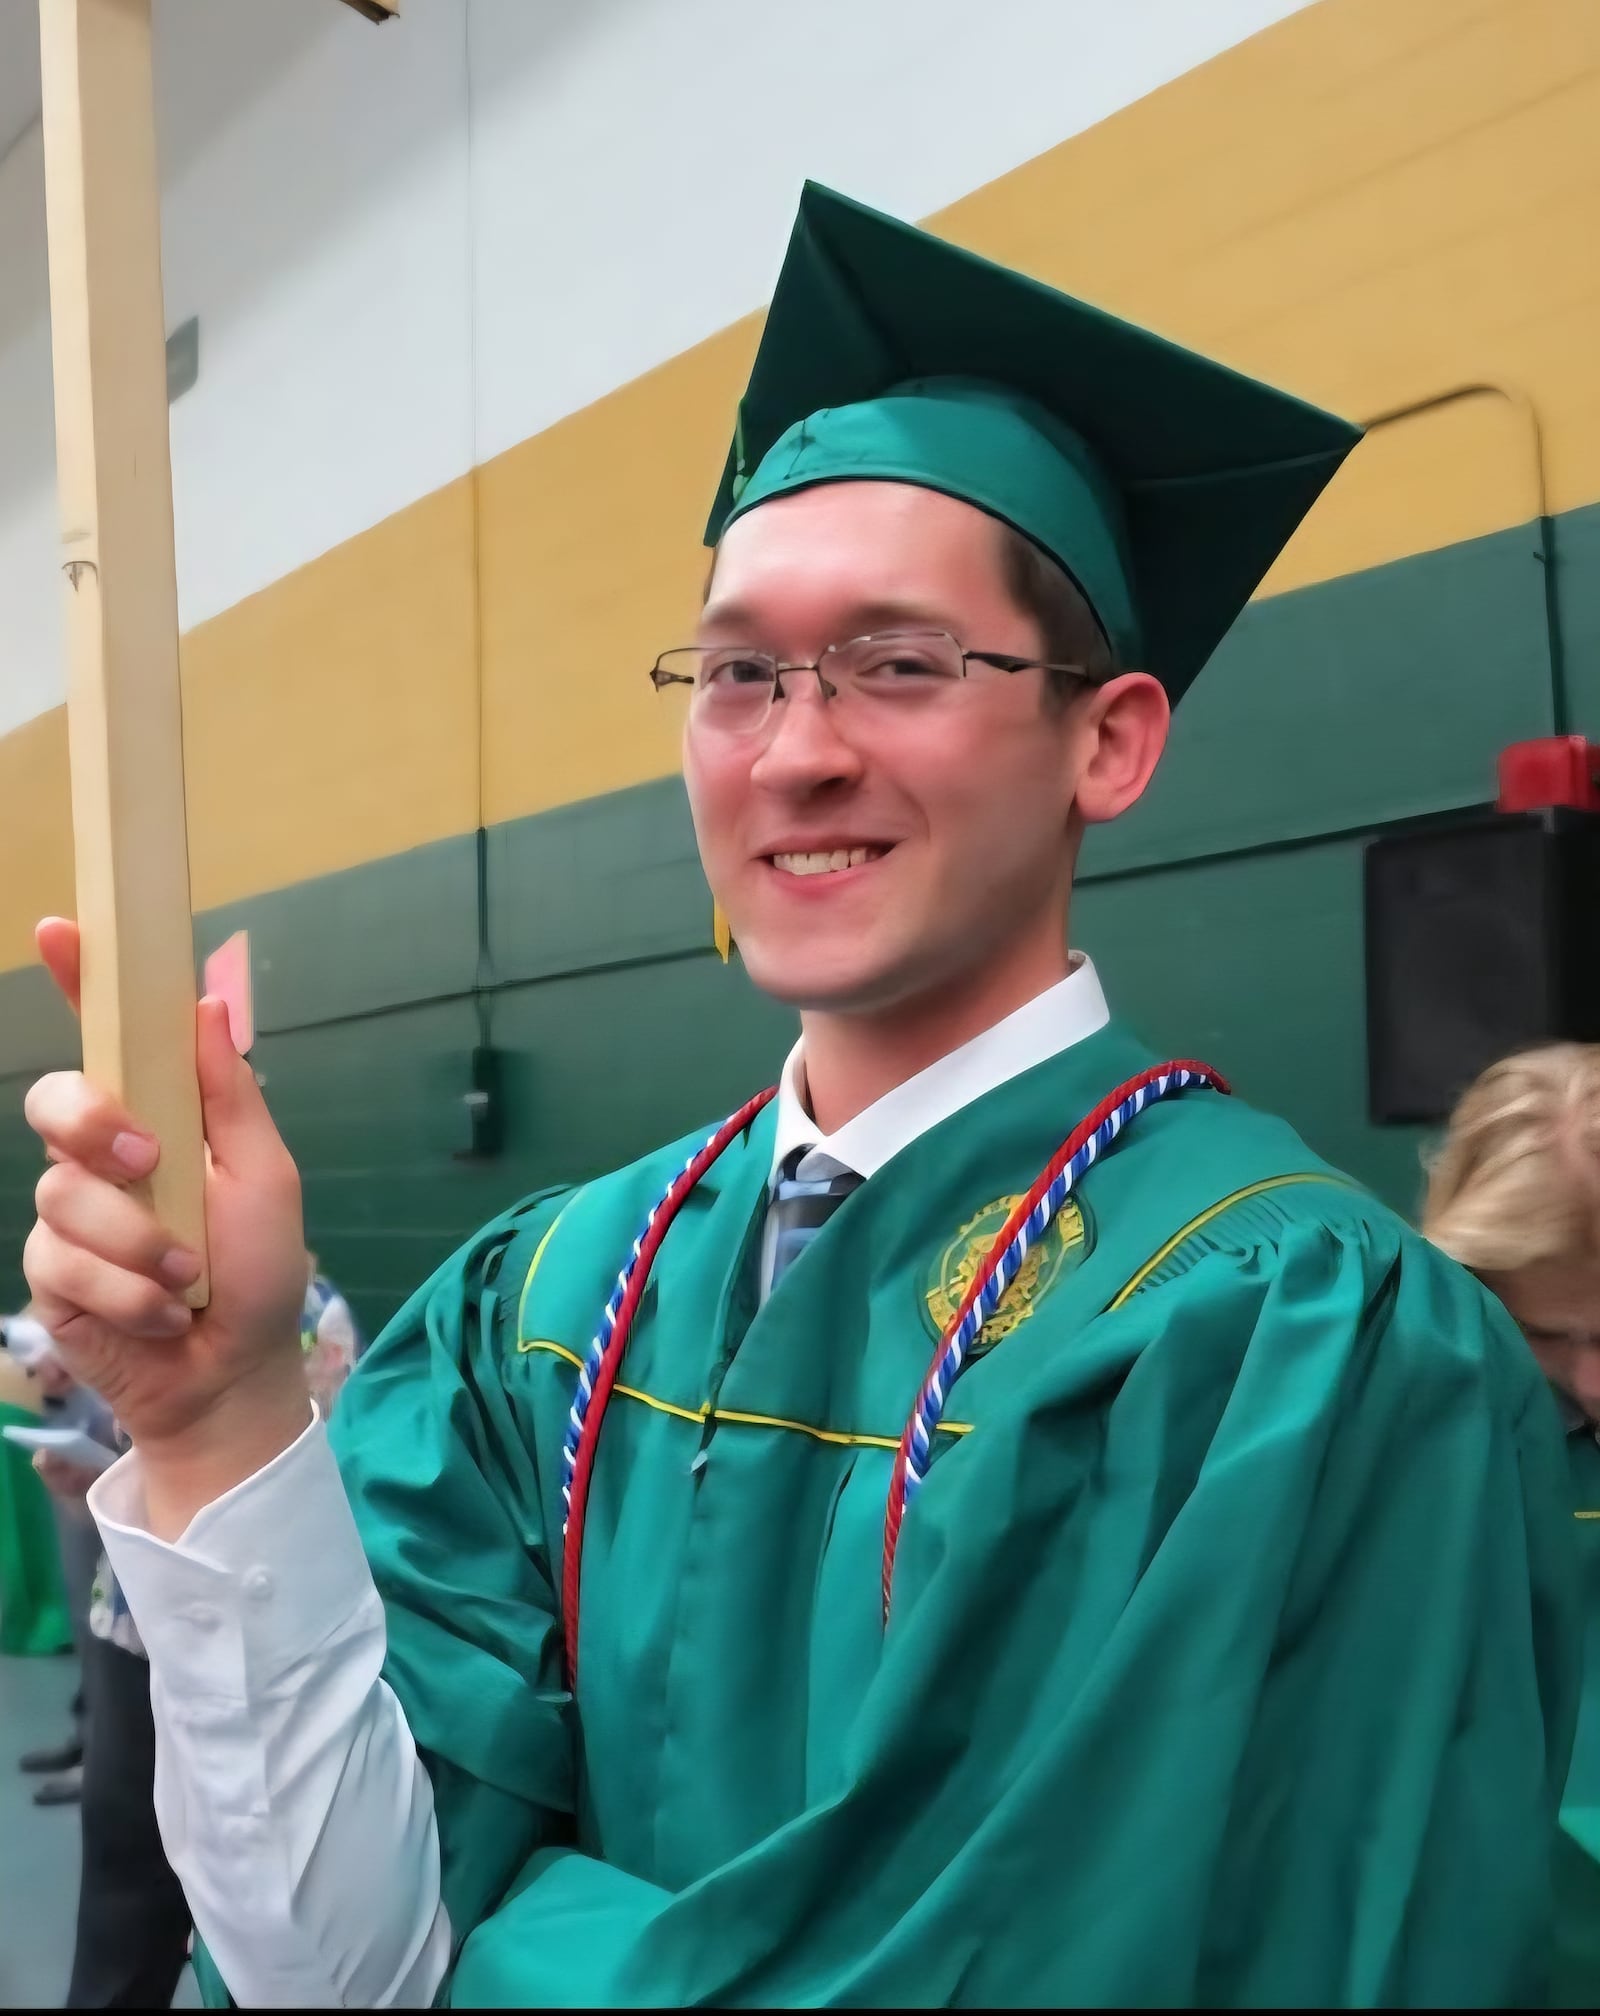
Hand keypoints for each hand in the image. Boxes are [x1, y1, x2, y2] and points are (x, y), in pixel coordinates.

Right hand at [23, 919, 312, 1534]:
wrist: (234, 1372)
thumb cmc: (261, 1270)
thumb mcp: (266, 1177)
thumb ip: (231, 1098)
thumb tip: (208, 1003)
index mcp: (160, 1116)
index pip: (109, 1038)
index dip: (80, 980)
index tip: (61, 929)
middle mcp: (105, 1155)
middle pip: (55, 1100)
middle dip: (93, 1126)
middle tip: (146, 1162)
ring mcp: (71, 1213)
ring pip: (62, 1191)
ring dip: (138, 1241)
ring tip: (187, 1276)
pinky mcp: (50, 1275)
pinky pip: (61, 1260)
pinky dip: (125, 1290)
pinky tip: (160, 1312)